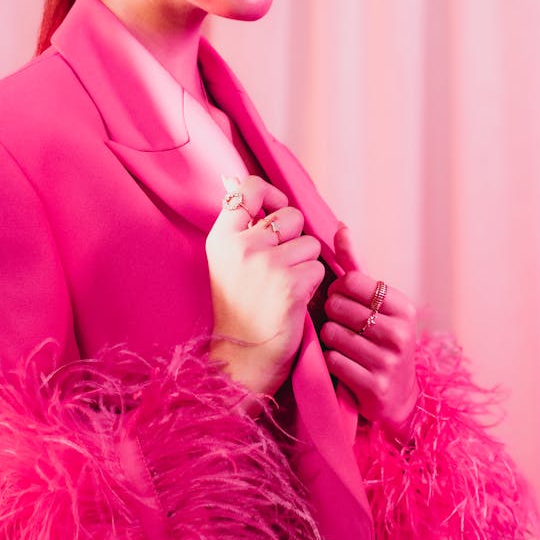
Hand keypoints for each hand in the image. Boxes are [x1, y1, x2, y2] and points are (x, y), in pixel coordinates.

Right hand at [206, 176, 324, 396]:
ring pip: (310, 244)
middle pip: (290, 216)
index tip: (275, 212)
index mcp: (221, 238)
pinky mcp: (291, 286)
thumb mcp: (225, 261)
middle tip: (279, 267)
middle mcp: (242, 247)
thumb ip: (237, 225)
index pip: (248, 188)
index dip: (270, 195)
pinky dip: (313, 285)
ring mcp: (267, 266)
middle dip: (295, 238)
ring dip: (306, 264)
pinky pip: (318, 268)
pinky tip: (293, 301)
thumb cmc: (238, 309)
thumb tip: (234, 179)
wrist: (240, 360)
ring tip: (284, 287)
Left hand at [320, 225, 418, 435]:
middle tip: (341, 325)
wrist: (398, 397)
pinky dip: (331, 362)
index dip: (338, 289)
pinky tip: (344, 365)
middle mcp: (400, 333)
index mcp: (403, 307)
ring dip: (329, 340)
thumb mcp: (374, 302)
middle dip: (331, 315)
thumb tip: (340, 227)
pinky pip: (332, 361)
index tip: (342, 299)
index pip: (352, 281)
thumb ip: (354, 265)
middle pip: (338, 307)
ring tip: (343, 345)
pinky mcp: (374, 386)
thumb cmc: (379, 339)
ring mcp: (389, 362)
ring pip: (332, 334)